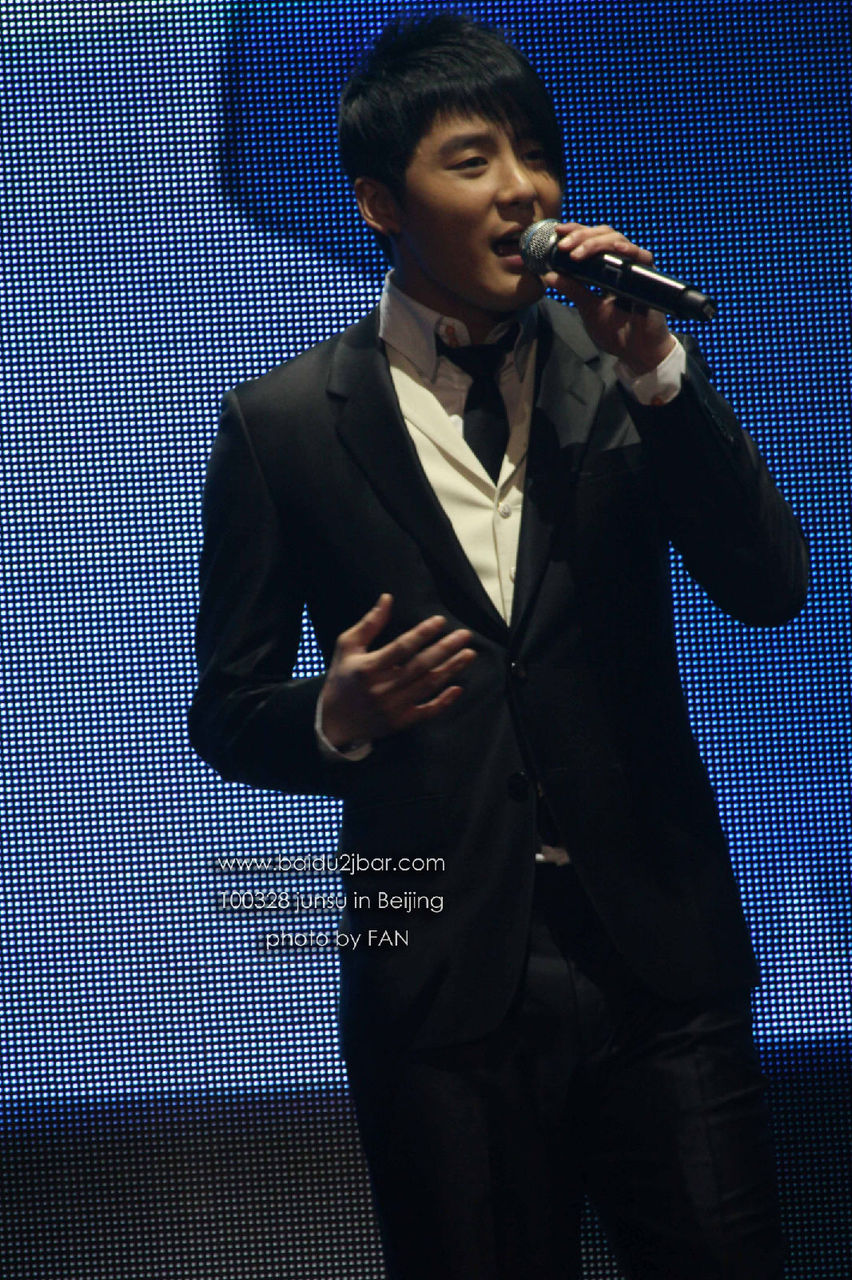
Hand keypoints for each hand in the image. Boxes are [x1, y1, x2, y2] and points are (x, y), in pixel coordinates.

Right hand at [321, 594, 475, 748]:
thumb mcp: (347, 647)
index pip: (401, 647)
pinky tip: (459, 687)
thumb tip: (388, 598)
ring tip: (469, 654)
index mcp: (368, 667)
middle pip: (420, 666)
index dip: (422, 633)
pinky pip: (427, 712)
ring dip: (451, 669)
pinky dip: (444, 701)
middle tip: (465, 635)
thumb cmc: (342, 678)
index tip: (441, 621)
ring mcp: (393, 708)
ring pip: (428, 686)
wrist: (334, 722)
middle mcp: (382, 688)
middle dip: (445, 649)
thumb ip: (369, 624)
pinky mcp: (400, 722)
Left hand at [542, 222, 676, 373]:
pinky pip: (642, 257)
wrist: (637, 352)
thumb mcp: (588, 308)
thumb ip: (573, 290)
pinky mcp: (649, 277)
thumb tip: (549, 275)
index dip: (576, 231)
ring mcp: (635, 268)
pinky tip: (616, 249)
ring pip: (619, 240)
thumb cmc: (617, 330)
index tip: (558, 231)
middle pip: (604, 234)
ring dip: (596, 243)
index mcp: (606, 267)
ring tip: (577, 253)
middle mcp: (621, 263)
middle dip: (581, 235)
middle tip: (563, 245)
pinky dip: (629, 250)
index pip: (592, 239)